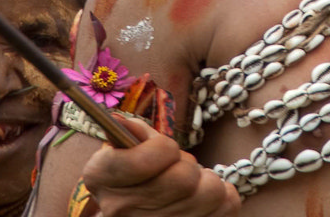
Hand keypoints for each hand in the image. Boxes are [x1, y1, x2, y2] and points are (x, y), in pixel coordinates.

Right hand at [82, 115, 239, 216]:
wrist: (135, 214)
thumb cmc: (132, 180)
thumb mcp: (120, 154)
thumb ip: (131, 134)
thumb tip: (124, 122)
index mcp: (101, 178)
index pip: (148, 157)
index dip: (162, 147)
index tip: (162, 150)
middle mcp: (122, 209)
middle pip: (184, 176)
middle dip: (187, 166)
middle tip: (178, 170)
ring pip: (211, 190)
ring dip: (206, 182)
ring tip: (190, 188)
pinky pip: (228, 204)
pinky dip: (222, 197)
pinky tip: (203, 201)